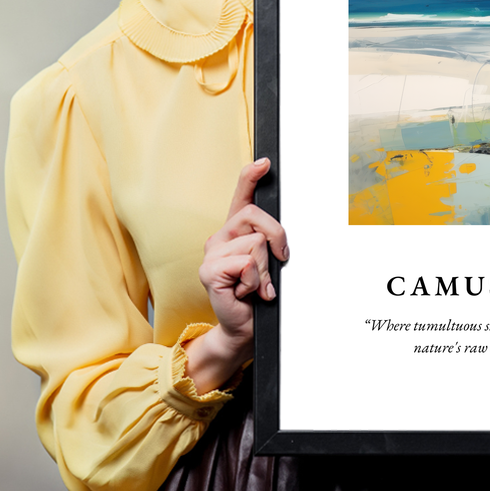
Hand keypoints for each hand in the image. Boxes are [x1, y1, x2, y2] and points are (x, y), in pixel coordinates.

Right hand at [184, 158, 288, 392]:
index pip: (241, 196)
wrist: (244, 327)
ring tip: (257, 285)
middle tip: (278, 262)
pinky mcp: (209, 271)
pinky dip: (255, 281)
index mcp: (235, 231)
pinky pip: (246, 263)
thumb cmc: (258, 295)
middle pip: (256, 216)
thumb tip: (280, 235)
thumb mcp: (269, 263)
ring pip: (256, 243)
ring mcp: (211, 253)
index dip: (251, 176)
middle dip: (277, 238)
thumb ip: (270, 243)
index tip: (265, 162)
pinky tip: (246, 293)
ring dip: (265, 270)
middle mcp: (220, 237)